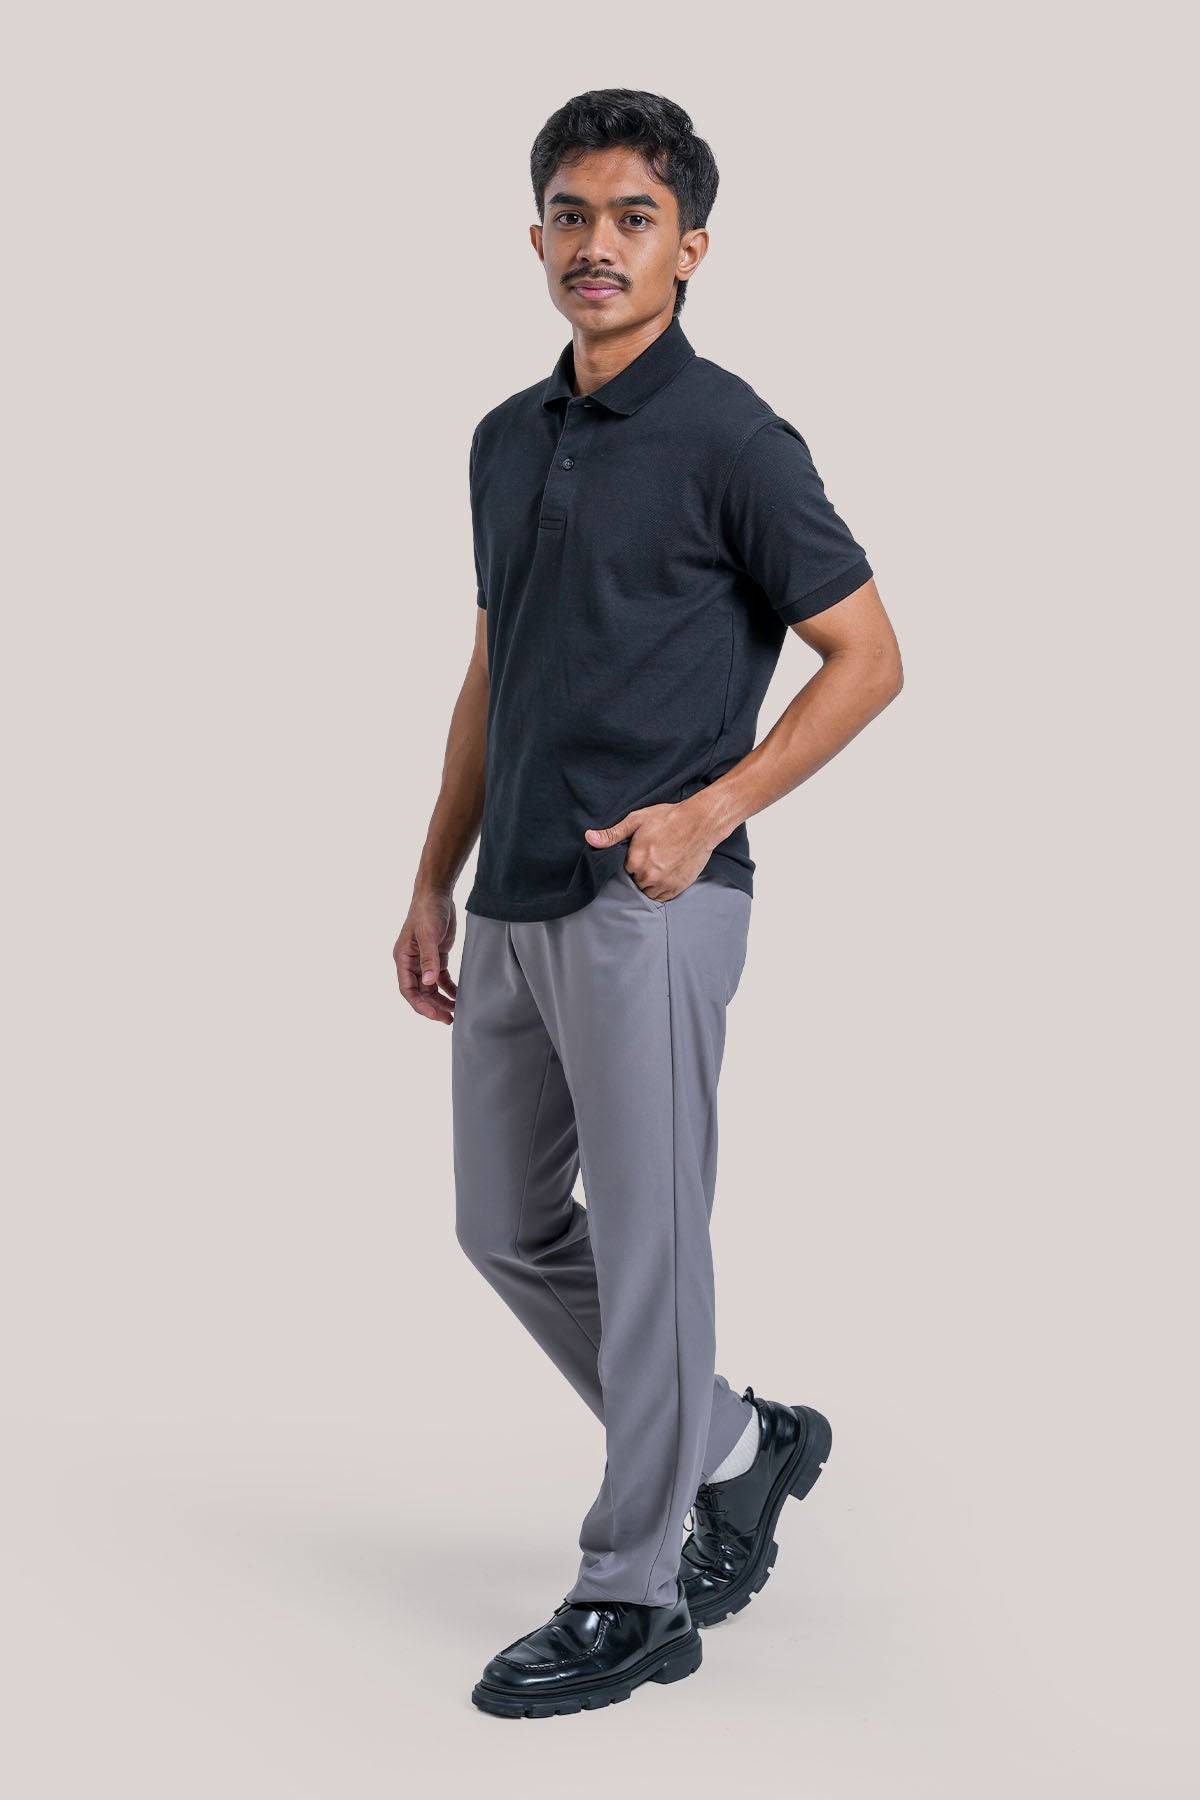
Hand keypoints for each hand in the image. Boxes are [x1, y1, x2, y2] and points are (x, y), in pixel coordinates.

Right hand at [394, 884, 457, 1023]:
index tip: (435, 1015)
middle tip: (449, 1020)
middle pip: (420, 993)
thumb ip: (429, 959)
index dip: (420, 1005)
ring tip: (455, 1012)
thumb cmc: (428, 911)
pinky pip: (440, 978)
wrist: (437, 893)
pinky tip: (458, 996)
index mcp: (403, 958)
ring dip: (441, 1000)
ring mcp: (423, 960)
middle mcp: (411, 962)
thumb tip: (428, 982)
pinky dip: (449, 988)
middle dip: (433, 1007)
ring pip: (430, 988)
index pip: (408, 989)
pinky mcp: (436, 956)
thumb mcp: (429, 935)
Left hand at [585, 802, 716, 903]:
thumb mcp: (637, 820)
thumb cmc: (669, 818)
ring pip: (648, 892)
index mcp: (635, 860)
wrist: (700, 822)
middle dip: (639, 874)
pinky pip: (662, 897)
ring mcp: (664, 883)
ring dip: (649, 884)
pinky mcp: (678, 887)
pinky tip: (665, 875)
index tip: (638, 854)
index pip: (623, 871)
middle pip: (635, 883)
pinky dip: (661, 890)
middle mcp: (648, 875)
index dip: (630, 862)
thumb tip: (589, 837)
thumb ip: (612, 834)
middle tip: (650, 859)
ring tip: (657, 868)